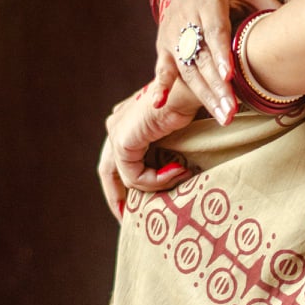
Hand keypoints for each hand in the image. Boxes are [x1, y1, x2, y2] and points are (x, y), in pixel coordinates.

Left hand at [98, 77, 198, 222]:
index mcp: (127, 119)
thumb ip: (169, 152)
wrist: (197, 85)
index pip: (116, 158)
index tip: (136, 207)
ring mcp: (117, 130)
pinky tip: (179, 171)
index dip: (122, 184)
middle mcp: (117, 123)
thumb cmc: (196, 105)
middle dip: (117, 197)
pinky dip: (156, 180)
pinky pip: (134, 175)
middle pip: (108, 170)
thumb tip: (175, 174)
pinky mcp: (123, 140)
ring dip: (153, 186)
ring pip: (124, 176)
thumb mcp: (180, 133)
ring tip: (179, 180)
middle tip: (127, 220)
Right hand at [155, 0, 278, 122]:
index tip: (229, 76)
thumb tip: (289, 21)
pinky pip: (162, 68)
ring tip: (222, 116)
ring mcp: (173, 34)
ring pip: (187, 69)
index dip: (221, 54)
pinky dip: (161, 86)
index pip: (215, 31)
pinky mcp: (164, 46)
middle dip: (217, 86)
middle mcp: (187, 18)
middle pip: (202, 57)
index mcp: (208, 1)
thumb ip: (263, 2)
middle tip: (232, 110)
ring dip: (203, 94)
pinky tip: (160, 103)